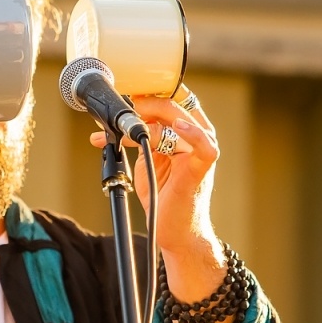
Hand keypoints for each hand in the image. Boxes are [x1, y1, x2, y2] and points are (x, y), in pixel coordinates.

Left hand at [92, 92, 230, 322]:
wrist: (173, 231)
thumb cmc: (162, 197)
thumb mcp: (147, 159)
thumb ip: (141, 138)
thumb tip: (117, 119)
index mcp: (186, 131)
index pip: (173, 98)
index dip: (149, 90)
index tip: (123, 93)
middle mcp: (197, 137)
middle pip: (172, 104)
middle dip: (141, 103)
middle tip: (116, 109)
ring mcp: (201, 151)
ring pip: (178, 120)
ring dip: (146, 118)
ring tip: (121, 124)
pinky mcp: (201, 169)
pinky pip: (204, 145)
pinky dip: (192, 134)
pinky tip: (176, 127)